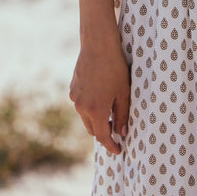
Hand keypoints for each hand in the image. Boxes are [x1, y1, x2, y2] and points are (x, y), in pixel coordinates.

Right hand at [69, 32, 129, 154]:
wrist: (98, 45)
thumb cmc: (115, 68)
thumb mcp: (124, 93)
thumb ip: (122, 115)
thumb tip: (122, 133)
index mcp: (96, 111)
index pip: (103, 137)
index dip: (111, 145)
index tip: (118, 150)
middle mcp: (82, 107)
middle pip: (92, 129)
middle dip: (103, 132)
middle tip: (116, 129)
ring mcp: (75, 98)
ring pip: (85, 117)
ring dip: (96, 119)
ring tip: (109, 110)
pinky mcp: (72, 89)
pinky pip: (81, 104)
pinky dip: (90, 106)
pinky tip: (100, 95)